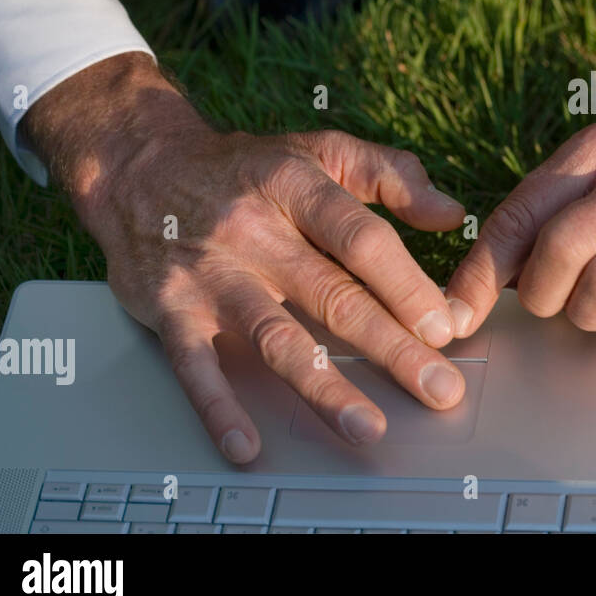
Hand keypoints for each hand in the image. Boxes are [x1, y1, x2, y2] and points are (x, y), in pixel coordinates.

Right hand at [22, 54, 468, 462]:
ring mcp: (210, 273)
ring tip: (367, 426)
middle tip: (437, 388)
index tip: (444, 325)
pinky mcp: (170, 309)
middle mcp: (253, 230)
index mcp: (296, 186)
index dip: (406, 285)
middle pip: (331, 296)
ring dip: (324, 388)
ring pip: (275, 337)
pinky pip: (195, 366)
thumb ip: (391, 176)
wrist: (142, 167)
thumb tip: (452, 214)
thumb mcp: (321, 151)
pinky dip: (219, 408)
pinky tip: (248, 444)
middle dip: (391, 348)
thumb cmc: (249, 167)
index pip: (360, 239)